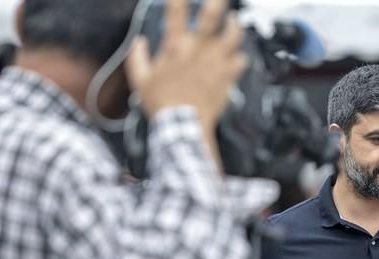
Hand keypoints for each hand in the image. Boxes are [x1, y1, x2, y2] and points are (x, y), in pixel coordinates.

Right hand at [126, 0, 247, 127]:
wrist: (182, 125)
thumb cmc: (162, 105)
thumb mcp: (141, 81)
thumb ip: (137, 58)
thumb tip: (137, 43)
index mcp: (175, 47)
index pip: (176, 13)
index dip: (179, 0)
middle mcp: (197, 49)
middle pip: (211, 16)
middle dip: (217, 3)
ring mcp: (215, 61)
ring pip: (233, 35)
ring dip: (234, 27)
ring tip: (233, 22)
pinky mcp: (227, 76)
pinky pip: (241, 60)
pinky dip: (240, 58)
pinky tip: (237, 58)